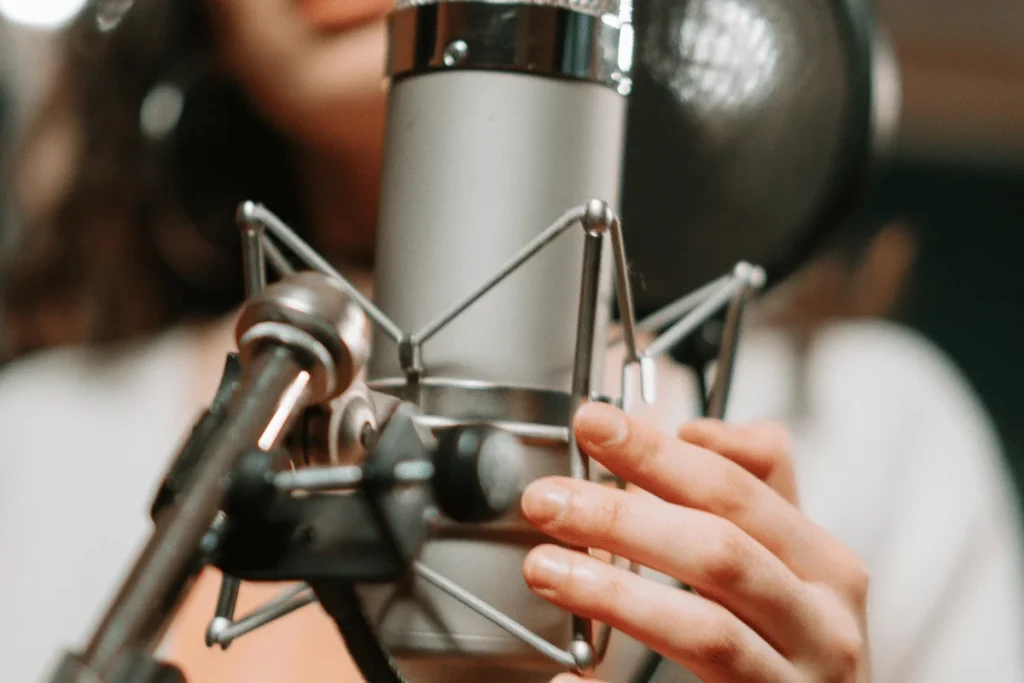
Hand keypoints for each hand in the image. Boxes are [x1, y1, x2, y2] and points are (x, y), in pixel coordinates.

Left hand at [520, 402, 869, 682]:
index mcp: (826, 567)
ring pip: (706, 632)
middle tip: (549, 499)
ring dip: (615, 594)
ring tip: (547, 570)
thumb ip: (752, 488)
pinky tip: (571, 677)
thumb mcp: (793, 556)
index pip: (739, 489)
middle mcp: (824, 627)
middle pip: (719, 553)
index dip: (661, 454)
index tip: (596, 426)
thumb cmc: (800, 637)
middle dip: (623, 519)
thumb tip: (694, 430)